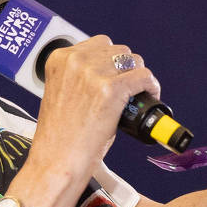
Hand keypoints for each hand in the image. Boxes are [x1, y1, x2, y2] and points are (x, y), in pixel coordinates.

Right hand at [17, 35, 160, 206]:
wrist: (56, 162)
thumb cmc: (59, 137)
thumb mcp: (62, 94)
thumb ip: (80, 78)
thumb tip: (111, 75)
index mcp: (59, 59)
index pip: (98, 44)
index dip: (111, 62)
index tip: (116, 75)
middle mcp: (74, 61)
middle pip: (118, 50)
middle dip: (125, 69)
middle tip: (128, 89)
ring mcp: (92, 73)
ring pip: (133, 60)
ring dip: (138, 76)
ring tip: (138, 95)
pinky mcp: (110, 89)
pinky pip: (143, 76)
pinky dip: (150, 86)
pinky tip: (150, 97)